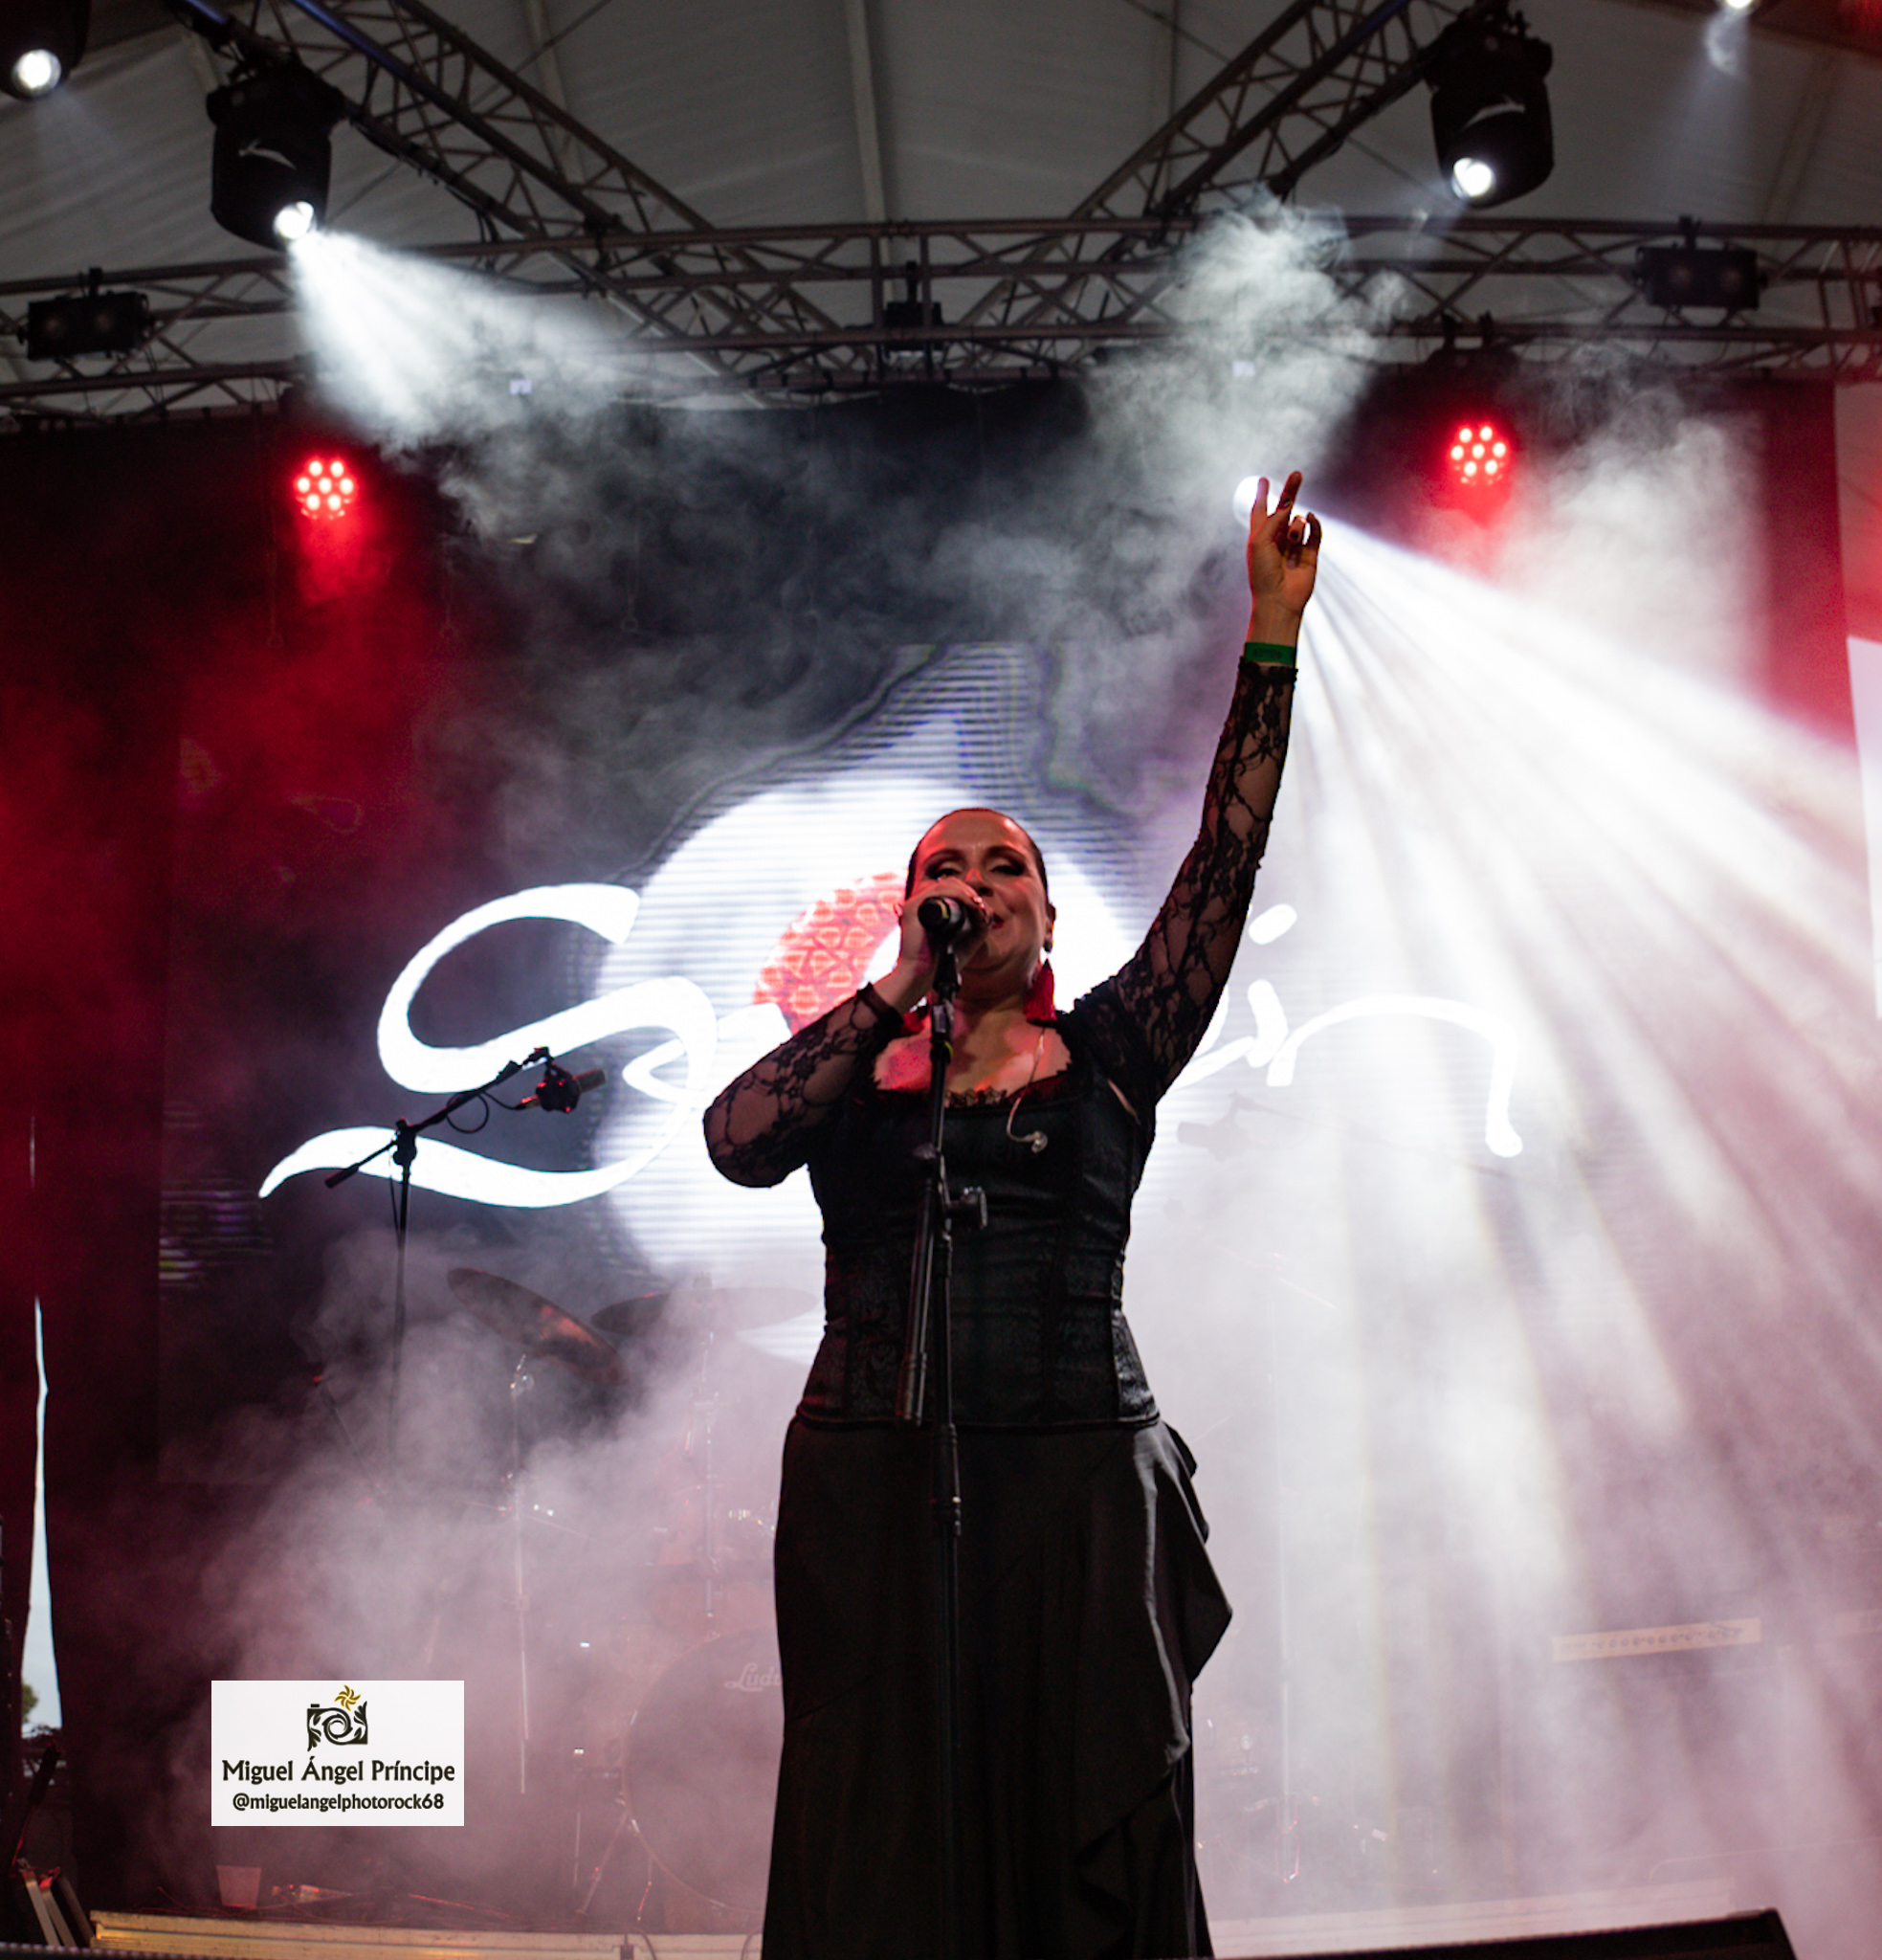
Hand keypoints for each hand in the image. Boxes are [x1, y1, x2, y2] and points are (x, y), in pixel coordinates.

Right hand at [883, 878, 987, 1002]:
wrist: (923, 976)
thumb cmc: (941, 962)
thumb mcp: (966, 940)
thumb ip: (977, 925)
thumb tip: (987, 908)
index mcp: (930, 909)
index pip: (951, 889)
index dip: (969, 894)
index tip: (983, 908)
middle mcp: (921, 903)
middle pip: (950, 883)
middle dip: (970, 892)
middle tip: (982, 906)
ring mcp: (915, 904)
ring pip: (947, 884)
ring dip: (967, 892)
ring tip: (979, 905)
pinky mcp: (912, 907)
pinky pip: (939, 891)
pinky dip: (959, 894)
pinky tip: (971, 904)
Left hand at [1245, 470, 1321, 642]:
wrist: (1278, 600)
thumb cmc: (1262, 573)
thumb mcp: (1260, 541)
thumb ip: (1273, 520)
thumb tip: (1290, 508)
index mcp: (1260, 537)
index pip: (1260, 511)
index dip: (1262, 495)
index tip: (1263, 480)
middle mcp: (1277, 539)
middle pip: (1284, 509)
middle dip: (1290, 492)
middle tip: (1297, 474)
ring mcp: (1294, 546)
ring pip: (1299, 521)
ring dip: (1295, 526)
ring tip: (1291, 541)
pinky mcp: (1310, 554)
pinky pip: (1314, 533)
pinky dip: (1313, 524)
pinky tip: (1310, 520)